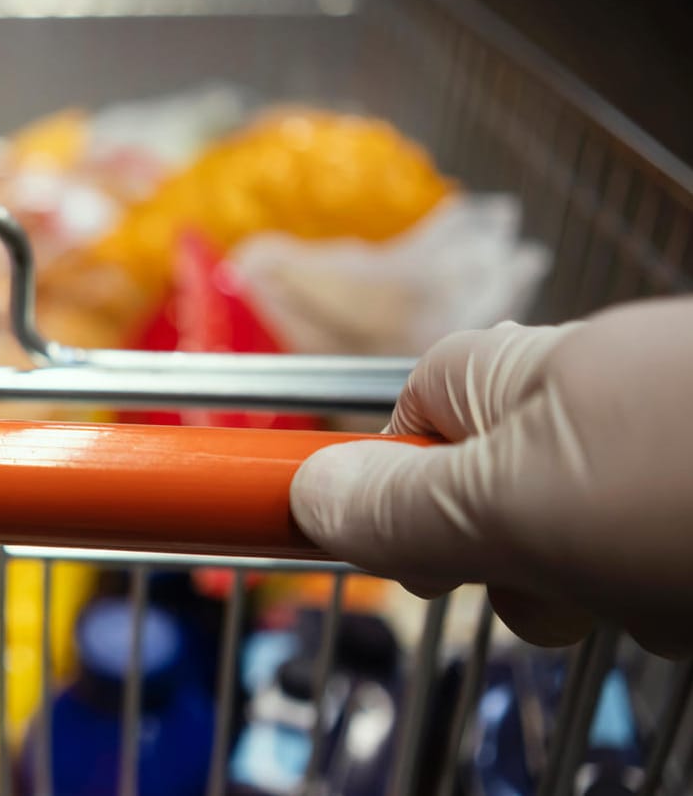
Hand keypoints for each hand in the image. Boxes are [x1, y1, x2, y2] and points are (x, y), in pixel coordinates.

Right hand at [291, 297, 692, 655]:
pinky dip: (676, 587)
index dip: (393, 476)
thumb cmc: (691, 487)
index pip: (420, 400)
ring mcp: (667, 437)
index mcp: (526, 369)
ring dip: (608, 589)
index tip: (403, 553)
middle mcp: (600, 390)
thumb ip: (404, 509)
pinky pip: (666, 548)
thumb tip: (309, 497)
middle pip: (508, 488)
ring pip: (597, 537)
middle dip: (519, 565)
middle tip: (550, 592)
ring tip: (656, 594)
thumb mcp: (517, 506)